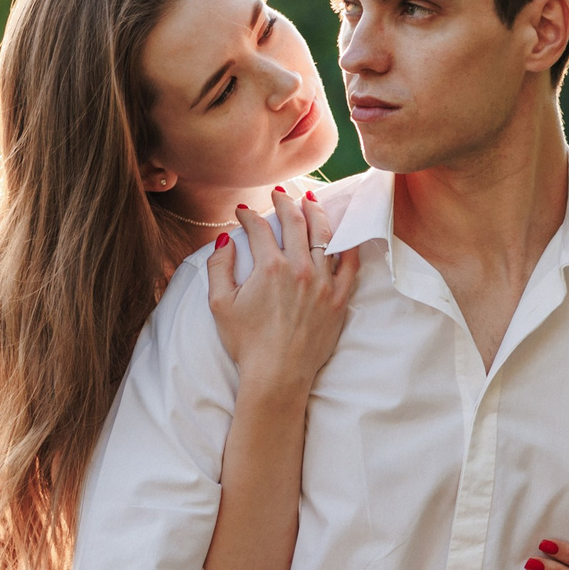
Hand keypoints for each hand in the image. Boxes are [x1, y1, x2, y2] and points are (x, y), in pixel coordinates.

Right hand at [206, 189, 357, 399]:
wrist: (277, 375)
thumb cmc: (247, 343)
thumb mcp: (220, 304)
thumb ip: (218, 267)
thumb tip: (225, 239)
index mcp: (269, 267)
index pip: (258, 227)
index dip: (248, 215)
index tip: (242, 212)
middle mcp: (299, 269)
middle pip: (295, 222)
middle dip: (285, 202)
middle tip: (280, 194)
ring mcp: (323, 283)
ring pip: (324, 236)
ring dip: (316, 213)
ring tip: (311, 200)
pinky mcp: (339, 298)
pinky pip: (350, 264)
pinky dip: (348, 244)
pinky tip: (344, 232)